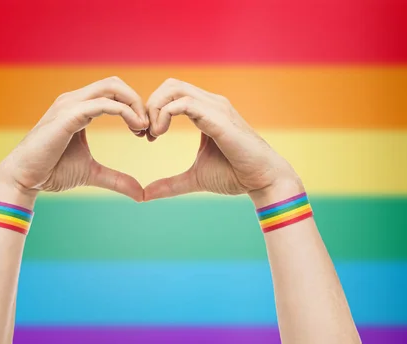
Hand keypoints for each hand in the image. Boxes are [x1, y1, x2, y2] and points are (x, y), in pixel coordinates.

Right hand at [0, 77, 148, 205]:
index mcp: (79, 108)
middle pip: (115, 83)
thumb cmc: (52, 172)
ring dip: (134, 104)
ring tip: (144, 128)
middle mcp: (74, 100)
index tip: (145, 133)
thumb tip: (141, 194)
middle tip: (149, 128)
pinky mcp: (68, 115)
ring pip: (111, 87)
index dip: (134, 108)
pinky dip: (124, 112)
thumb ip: (117, 180)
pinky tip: (136, 129)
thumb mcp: (92, 174)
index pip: (114, 92)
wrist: (24, 179)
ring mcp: (69, 105)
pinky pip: (103, 104)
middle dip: (138, 102)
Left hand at [143, 78, 302, 205]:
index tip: (145, 136)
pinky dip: (165, 114)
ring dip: (155, 108)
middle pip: (170, 85)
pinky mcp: (219, 119)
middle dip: (150, 105)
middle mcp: (211, 104)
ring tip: (152, 134)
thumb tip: (144, 195)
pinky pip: (185, 103)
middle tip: (144, 133)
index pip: (171, 94)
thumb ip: (170, 184)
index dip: (153, 110)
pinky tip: (160, 134)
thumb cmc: (235, 176)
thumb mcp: (194, 179)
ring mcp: (216, 108)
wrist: (263, 181)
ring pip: (174, 89)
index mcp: (206, 111)